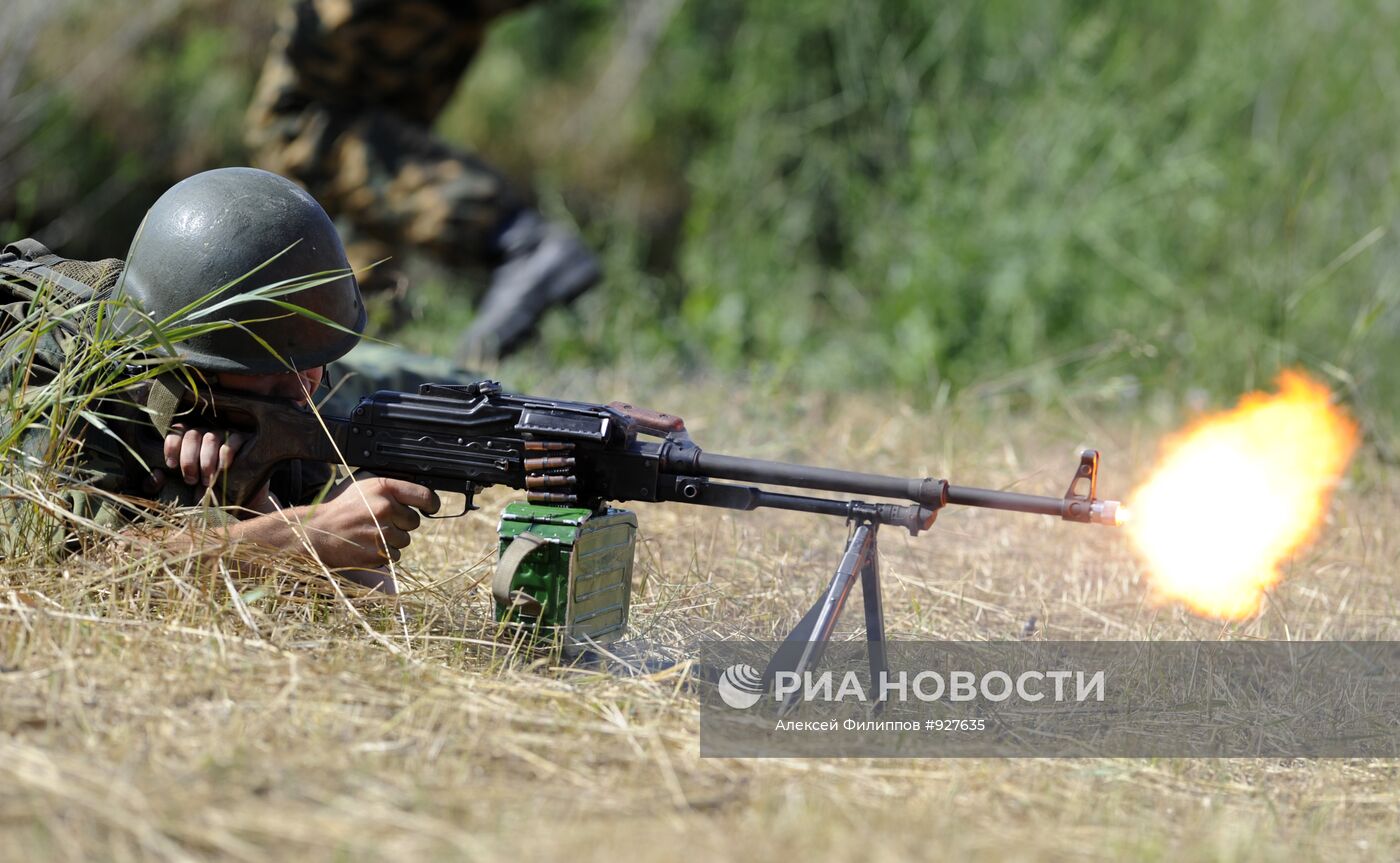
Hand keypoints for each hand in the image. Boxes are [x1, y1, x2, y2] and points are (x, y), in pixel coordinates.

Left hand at [162, 424, 247, 487]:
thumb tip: (156, 475)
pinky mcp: (241, 439)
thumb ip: (155, 485)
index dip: (172, 446)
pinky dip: (225, 456)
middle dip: (189, 460)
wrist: (230, 494)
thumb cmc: (199, 487)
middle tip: (190, 480)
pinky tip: (222, 469)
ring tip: (206, 481)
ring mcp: (223, 433)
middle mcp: (204, 431)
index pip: (176, 431)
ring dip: (206, 461)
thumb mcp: (174, 487)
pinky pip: (231, 443)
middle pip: (192, 436)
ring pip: (210, 439)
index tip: (172, 466)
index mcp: (187, 437)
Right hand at [298, 475, 440, 568]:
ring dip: (393, 540)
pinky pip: (395, 555)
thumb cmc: (339, 508)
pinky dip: (384, 553)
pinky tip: (366, 545)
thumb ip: (388, 486)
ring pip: (405, 540)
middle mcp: (385, 508)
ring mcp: (382, 531)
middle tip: (380, 522)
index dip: (431, 503)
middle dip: (401, 523)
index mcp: (383, 488)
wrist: (315, 532)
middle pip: (414, 521)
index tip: (431, 508)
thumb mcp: (362, 485)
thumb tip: (415, 493)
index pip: (423, 495)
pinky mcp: (377, 552)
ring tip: (370, 534)